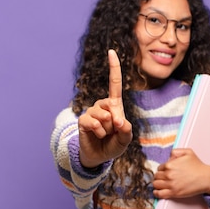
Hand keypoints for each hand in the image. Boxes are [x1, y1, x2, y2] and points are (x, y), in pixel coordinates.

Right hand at [78, 50, 132, 167]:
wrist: (99, 156)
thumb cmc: (113, 144)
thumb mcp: (126, 138)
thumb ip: (126, 129)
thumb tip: (118, 120)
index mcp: (114, 105)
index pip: (114, 83)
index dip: (114, 68)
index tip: (111, 51)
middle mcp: (102, 105)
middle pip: (112, 106)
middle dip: (116, 122)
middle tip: (113, 132)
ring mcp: (91, 112)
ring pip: (103, 115)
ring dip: (107, 129)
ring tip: (105, 134)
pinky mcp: (82, 120)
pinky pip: (92, 122)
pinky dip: (99, 131)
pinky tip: (98, 135)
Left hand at [153, 148, 209, 198]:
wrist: (206, 178)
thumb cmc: (198, 166)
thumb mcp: (188, 152)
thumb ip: (176, 151)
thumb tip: (169, 157)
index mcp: (170, 165)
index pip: (159, 168)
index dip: (162, 170)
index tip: (166, 172)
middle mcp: (169, 174)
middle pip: (156, 176)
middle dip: (159, 177)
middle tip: (163, 178)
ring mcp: (171, 184)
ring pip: (156, 185)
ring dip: (157, 184)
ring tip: (161, 184)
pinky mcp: (174, 193)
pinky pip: (159, 194)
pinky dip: (157, 193)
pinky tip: (158, 191)